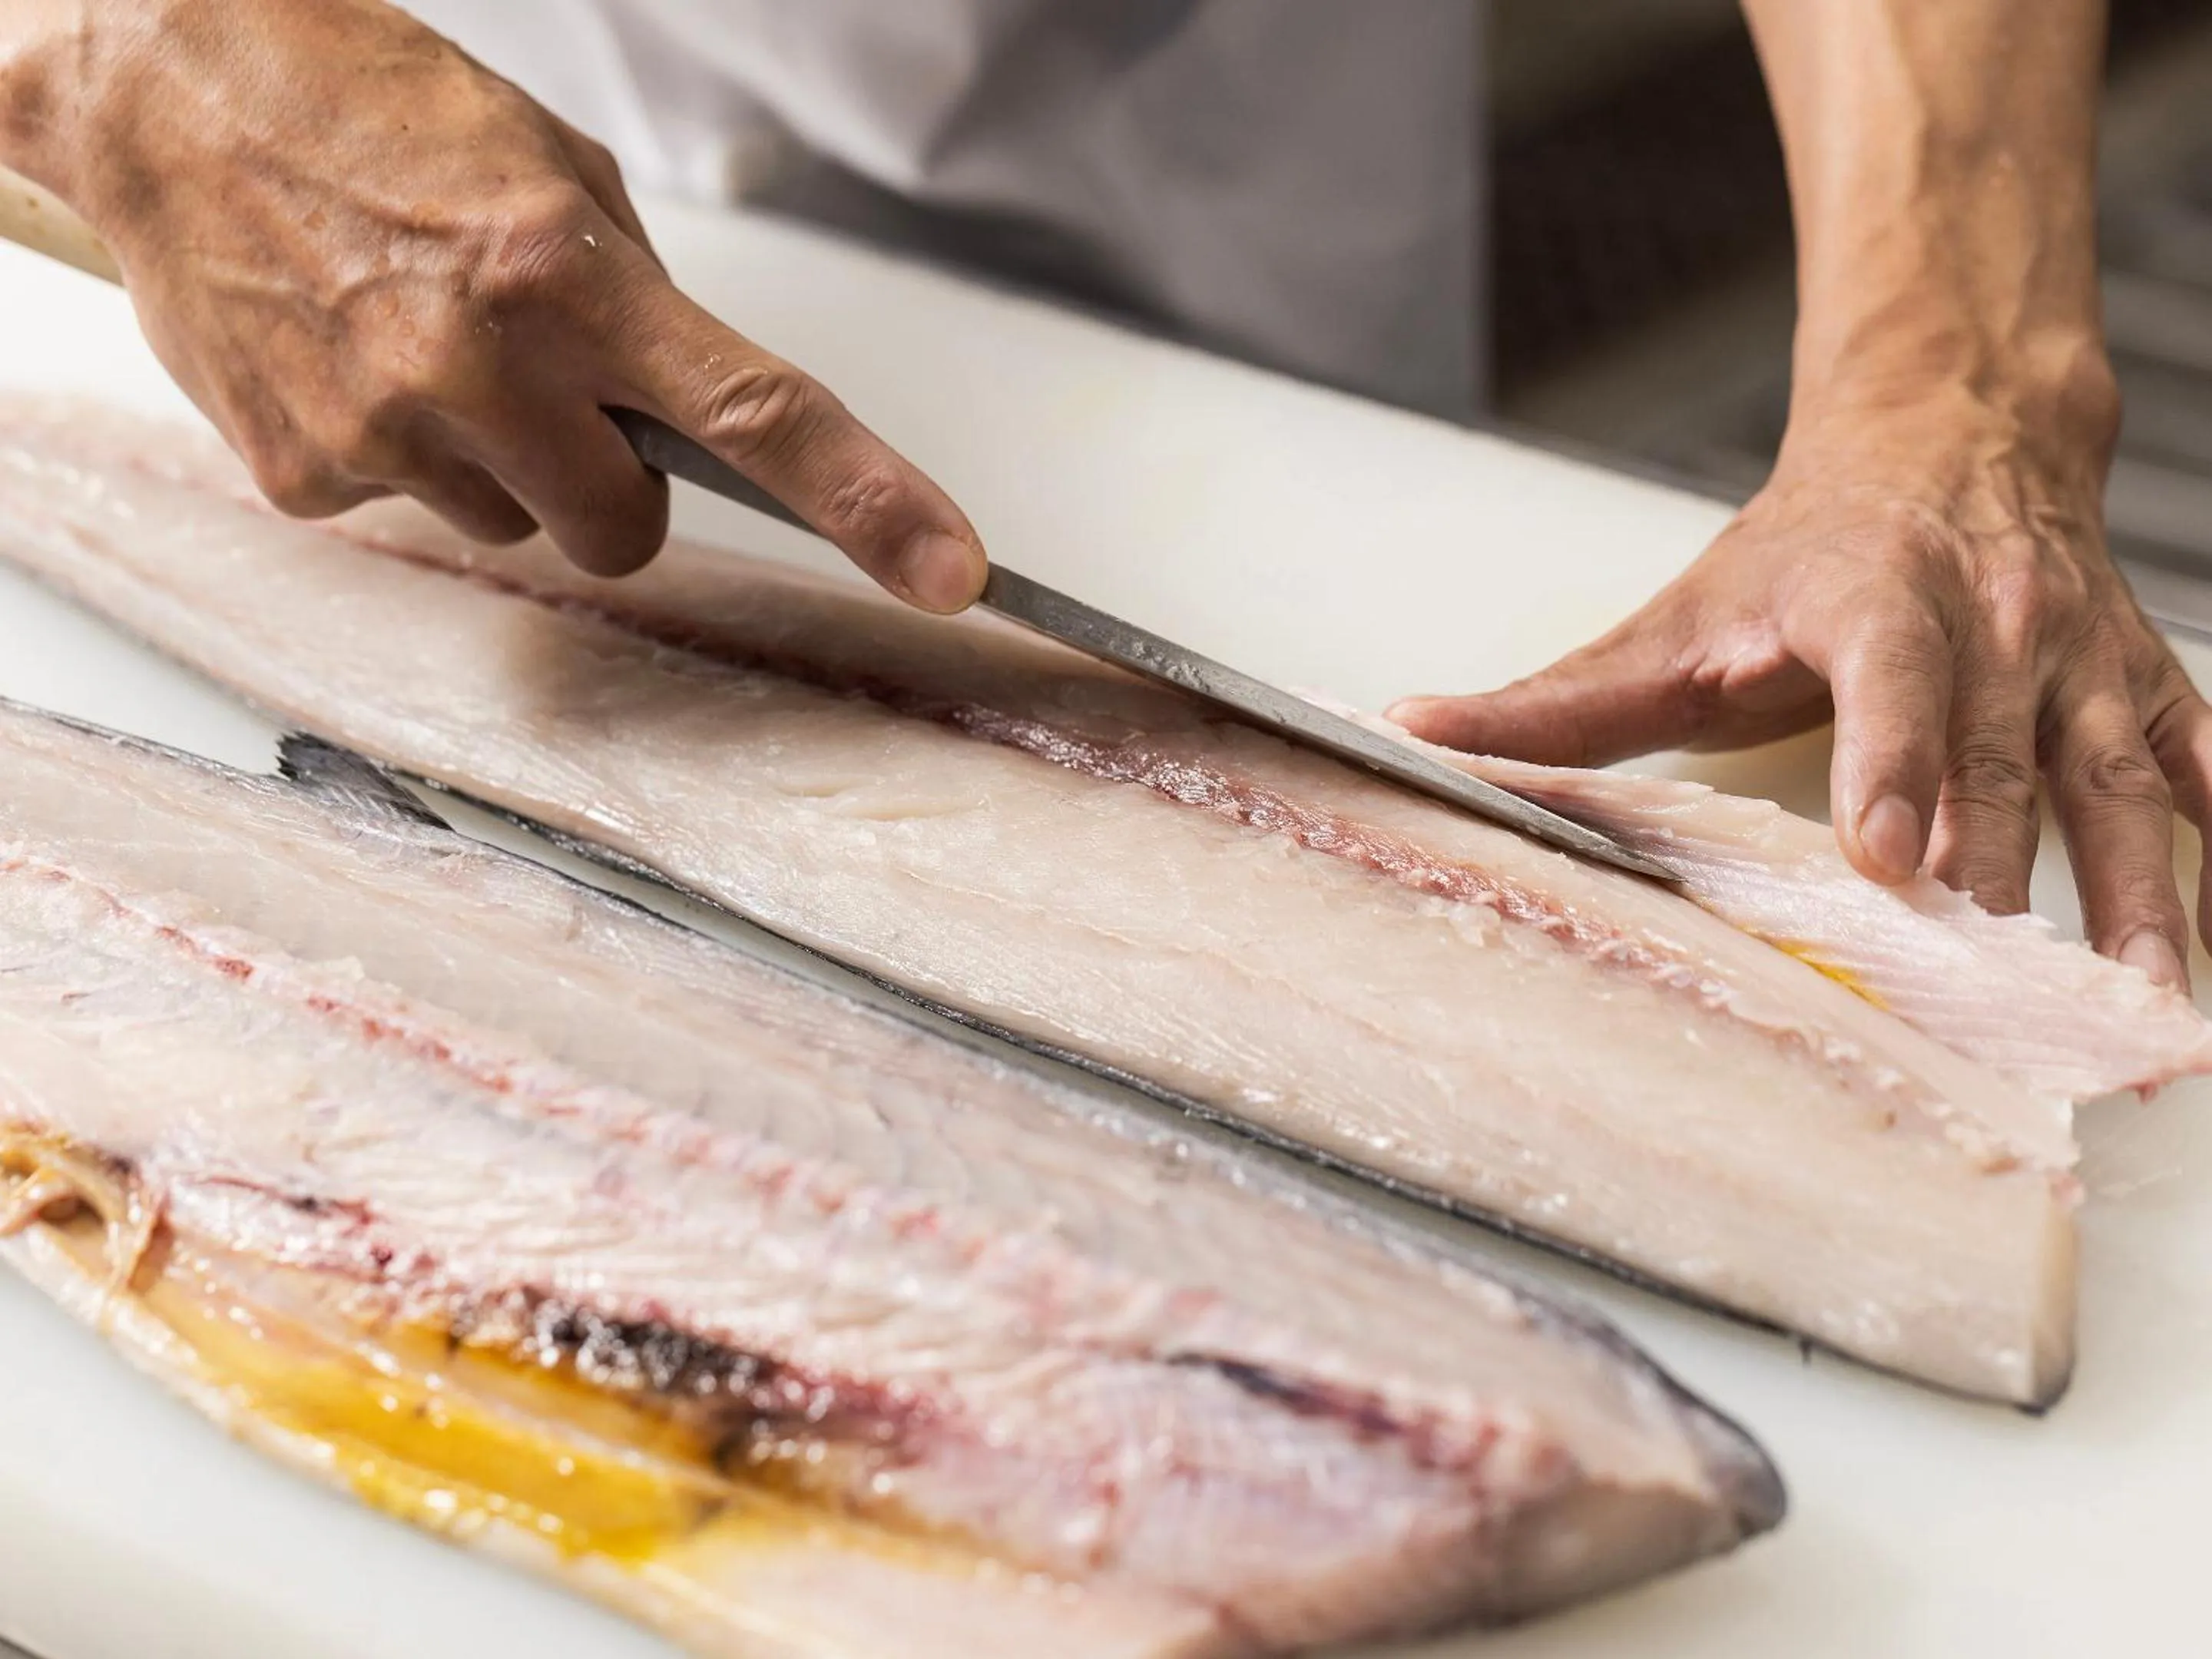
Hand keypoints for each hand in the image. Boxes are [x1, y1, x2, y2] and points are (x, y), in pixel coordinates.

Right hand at [0, 0, 983, 604]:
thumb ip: (635, 303)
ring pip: (511, 526)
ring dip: (493, 460)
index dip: (871, 503)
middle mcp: (482, 364)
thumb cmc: (375, 112)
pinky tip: (344, 357)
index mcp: (570, 276)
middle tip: (543, 383)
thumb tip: (686, 414)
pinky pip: (402, 511)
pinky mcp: (301, 472)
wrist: (169, 83)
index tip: (951, 569)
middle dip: (607, 479)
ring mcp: (384, 428)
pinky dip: (392, 456)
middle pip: (623, 529)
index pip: (761, 415)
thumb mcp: (552, 175)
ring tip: (417, 339)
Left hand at [1390, 390, 2211, 991]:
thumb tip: (1407, 732)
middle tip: (2004, 1007)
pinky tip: (2207, 956)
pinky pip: (2199, 768)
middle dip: (2004, 883)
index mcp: (1876, 601)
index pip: (1894, 689)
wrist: (1946, 436)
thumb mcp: (1670, 621)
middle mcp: (1995, 625)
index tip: (1892, 861)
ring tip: (2150, 1014)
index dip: (1896, 770)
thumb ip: (1552, 701)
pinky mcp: (2142, 685)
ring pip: (2119, 784)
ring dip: (2145, 900)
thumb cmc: (1794, 553)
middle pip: (2003, 763)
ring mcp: (2082, 659)